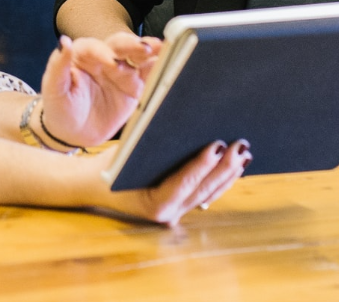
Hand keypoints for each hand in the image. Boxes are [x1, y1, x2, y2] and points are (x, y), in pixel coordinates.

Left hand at [39, 33, 160, 147]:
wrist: (73, 133)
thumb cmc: (60, 108)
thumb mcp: (54, 90)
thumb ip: (58, 66)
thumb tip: (64, 42)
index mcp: (83, 55)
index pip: (94, 47)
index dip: (103, 52)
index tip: (111, 63)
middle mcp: (105, 58)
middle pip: (120, 45)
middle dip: (133, 45)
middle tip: (145, 48)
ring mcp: (122, 71)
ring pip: (138, 56)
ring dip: (151, 51)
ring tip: (163, 48)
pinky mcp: (135, 86)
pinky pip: (149, 74)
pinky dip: (160, 68)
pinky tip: (171, 62)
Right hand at [95, 139, 250, 225]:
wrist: (94, 185)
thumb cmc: (109, 166)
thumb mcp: (126, 153)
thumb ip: (152, 144)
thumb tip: (181, 123)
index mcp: (153, 205)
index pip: (183, 183)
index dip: (202, 165)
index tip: (218, 146)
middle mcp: (168, 214)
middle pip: (203, 190)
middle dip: (224, 167)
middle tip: (240, 146)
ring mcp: (176, 213)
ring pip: (209, 194)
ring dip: (228, 174)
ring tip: (244, 153)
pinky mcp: (181, 206)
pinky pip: (206, 194)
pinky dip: (221, 179)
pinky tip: (235, 165)